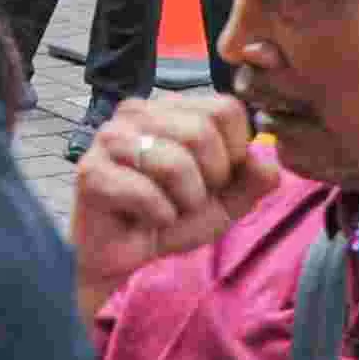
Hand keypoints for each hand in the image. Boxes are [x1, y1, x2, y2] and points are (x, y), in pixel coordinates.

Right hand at [71, 93, 281, 311]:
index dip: (234, 151)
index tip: (215, 177)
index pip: (225, 108)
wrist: (121, 253)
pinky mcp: (91, 172)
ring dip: (184, 201)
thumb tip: (267, 163)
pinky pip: (146, 194)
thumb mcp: (225, 200)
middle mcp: (136, 112)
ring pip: (173, 163)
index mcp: (171, 107)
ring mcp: (109, 138)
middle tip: (189, 198)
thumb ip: (252, 181)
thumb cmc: (170, 216)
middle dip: (209, 179)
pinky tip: (144, 219)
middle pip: (200, 132)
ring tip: (167, 208)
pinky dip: (158, 217)